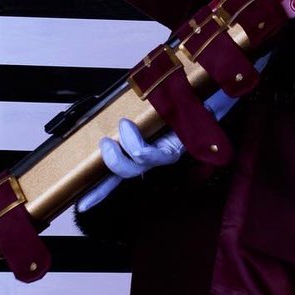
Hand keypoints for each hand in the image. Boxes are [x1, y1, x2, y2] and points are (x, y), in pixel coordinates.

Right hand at [75, 89, 237, 211]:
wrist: (213, 89)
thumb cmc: (183, 99)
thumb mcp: (151, 111)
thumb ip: (133, 123)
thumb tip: (109, 123)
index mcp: (149, 151)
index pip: (120, 176)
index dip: (100, 192)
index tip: (81, 205)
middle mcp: (159, 157)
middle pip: (126, 173)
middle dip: (110, 161)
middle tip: (106, 144)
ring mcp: (169, 153)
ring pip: (136, 164)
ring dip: (123, 146)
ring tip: (124, 126)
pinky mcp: (178, 146)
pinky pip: (150, 154)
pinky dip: (134, 142)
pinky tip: (130, 125)